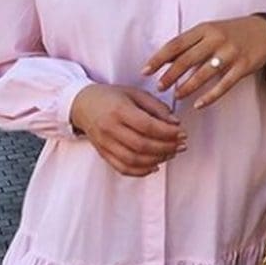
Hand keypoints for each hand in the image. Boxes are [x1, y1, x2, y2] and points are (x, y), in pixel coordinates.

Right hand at [70, 84, 185, 176]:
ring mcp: (105, 143)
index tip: (182, 133)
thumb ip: (157, 108)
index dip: (168, 132)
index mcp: (119, 110)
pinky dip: (141, 171)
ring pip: (133, 160)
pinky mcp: (103, 154)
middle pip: (142, 145)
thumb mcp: (135, 94)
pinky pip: (123, 168)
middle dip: (166, 147)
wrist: (82, 104)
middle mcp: (110, 128)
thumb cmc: (112, 97)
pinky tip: (155, 165)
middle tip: (181, 145)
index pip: (147, 126)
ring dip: (157, 159)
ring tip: (171, 153)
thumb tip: (175, 123)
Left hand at [141, 17, 265, 109]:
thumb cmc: (231, 32)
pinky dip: (210, 96)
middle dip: (170, 75)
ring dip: (187, 86)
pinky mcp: (243, 66)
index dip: (158, 58)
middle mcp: (216, 39)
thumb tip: (163, 60)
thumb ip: (189, 44)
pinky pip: (224, 85)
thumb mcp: (209, 31)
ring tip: (176, 95)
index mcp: (204, 29)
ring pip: (203, 73)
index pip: (176, 44)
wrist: (265, 31)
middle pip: (187, 59)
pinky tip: (198, 104)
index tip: (145, 71)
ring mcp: (230, 53)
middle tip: (159, 87)